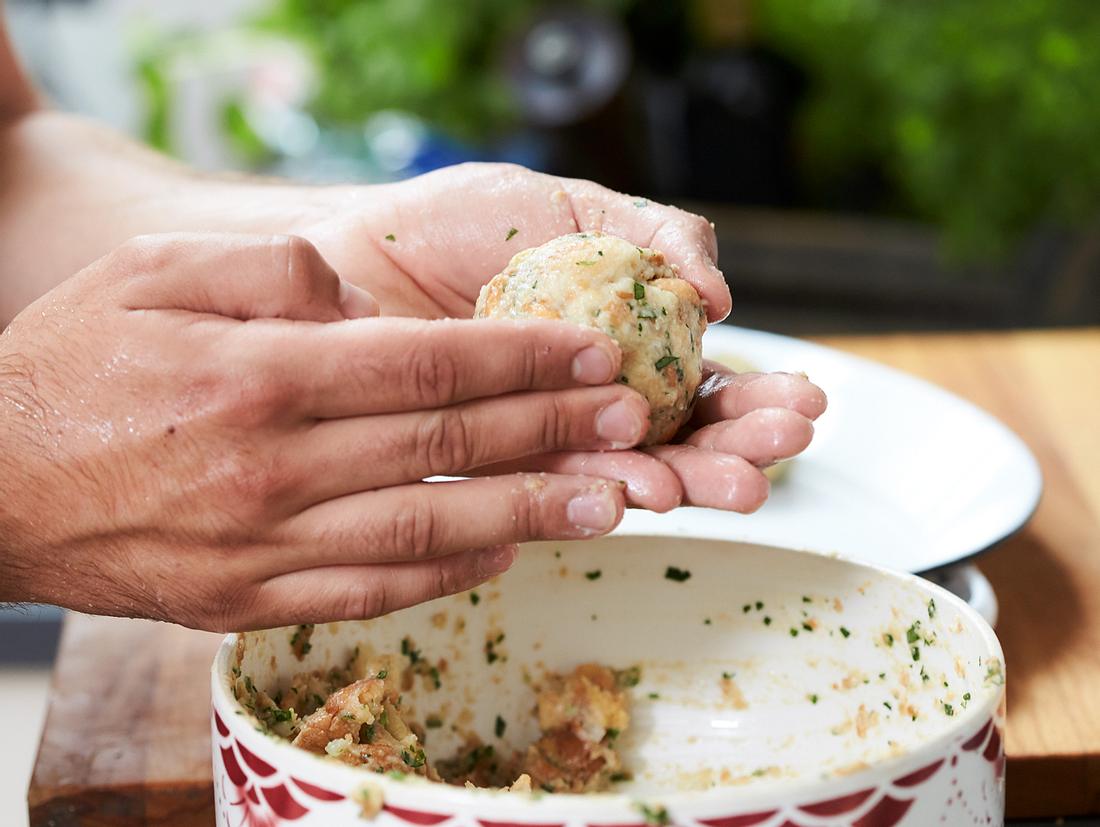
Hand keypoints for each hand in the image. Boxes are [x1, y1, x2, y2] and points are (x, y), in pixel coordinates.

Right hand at [0, 233, 671, 630]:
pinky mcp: (249, 600)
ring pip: (427, 529)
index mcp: (260, 376)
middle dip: (552, 428)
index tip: (594, 354)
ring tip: (610, 500)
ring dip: (529, 513)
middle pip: (447, 445)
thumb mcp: (154, 278)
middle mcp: (275, 466)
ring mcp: (266, 544)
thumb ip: (272, 273)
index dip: (524, 357)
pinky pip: (371, 591)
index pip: (428, 364)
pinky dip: (448, 574)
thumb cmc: (68, 368)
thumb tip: (364, 294)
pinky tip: (505, 552)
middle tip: (632, 420)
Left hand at [297, 163, 825, 510]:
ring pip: (633, 472)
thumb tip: (725, 294)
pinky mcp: (497, 468)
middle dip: (742, 450)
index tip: (808, 405)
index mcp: (626, 345)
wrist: (358, 254)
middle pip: (687, 440)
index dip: (759, 398)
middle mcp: (594, 402)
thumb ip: (658, 237)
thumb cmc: (460, 223)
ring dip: (692, 482)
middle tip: (781, 450)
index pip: (708, 383)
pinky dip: (606, 489)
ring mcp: (548, 439)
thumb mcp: (574, 207)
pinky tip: (644, 487)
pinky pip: (558, 486)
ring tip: (736, 484)